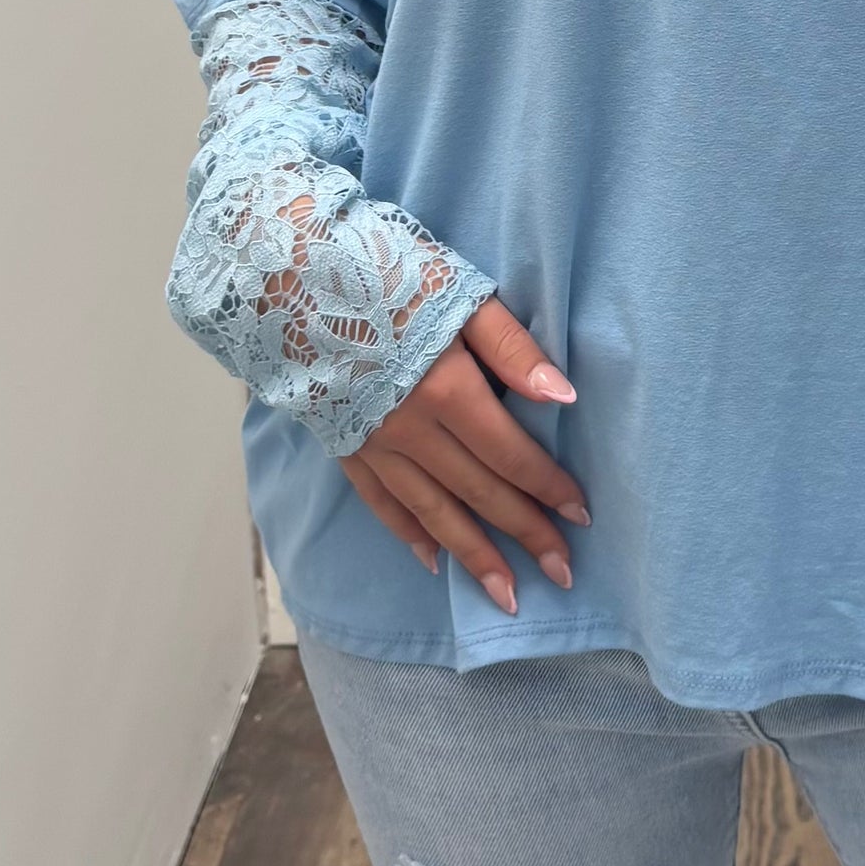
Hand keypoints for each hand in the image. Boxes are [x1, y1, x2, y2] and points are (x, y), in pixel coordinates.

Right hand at [341, 295, 589, 615]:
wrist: (282, 270)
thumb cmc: (379, 269)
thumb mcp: (458, 292)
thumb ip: (512, 348)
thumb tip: (564, 398)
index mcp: (448, 390)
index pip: (511, 454)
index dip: (549, 487)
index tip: (582, 517)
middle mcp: (411, 430)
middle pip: (479, 492)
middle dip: (524, 534)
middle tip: (563, 574)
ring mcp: (373, 442)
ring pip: (432, 511)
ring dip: (473, 555)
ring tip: (506, 596)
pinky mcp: (342, 443)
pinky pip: (379, 501)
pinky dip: (407, 533)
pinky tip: (431, 560)